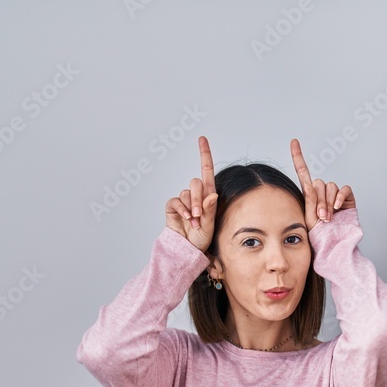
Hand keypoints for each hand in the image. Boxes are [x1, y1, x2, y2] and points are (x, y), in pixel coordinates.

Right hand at [165, 136, 218, 251]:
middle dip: (198, 199)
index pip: (206, 170)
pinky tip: (186, 219)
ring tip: (194, 222)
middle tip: (200, 216)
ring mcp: (184, 199)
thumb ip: (210, 210)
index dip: (204, 154)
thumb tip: (213, 195)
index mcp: (208, 195)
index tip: (202, 138)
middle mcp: (196, 194)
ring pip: (187, 192)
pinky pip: (176, 200)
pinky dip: (182, 209)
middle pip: (196, 183)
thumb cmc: (203, 236)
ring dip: (191, 208)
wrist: (188, 248)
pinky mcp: (173, 205)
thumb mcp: (211, 224)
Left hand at [290, 138, 354, 230]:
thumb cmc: (319, 235)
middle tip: (321, 217)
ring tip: (328, 218)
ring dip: (328, 202)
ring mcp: (336, 195)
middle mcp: (322, 192)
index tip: (294, 141)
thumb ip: (309, 199)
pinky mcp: (348, 198)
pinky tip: (338, 208)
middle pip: (319, 183)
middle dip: (319, 201)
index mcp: (310, 194)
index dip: (298, 156)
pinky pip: (344, 189)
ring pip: (330, 187)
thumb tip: (308, 183)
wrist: (333, 245)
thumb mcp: (308, 217)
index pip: (303, 172)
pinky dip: (340, 197)